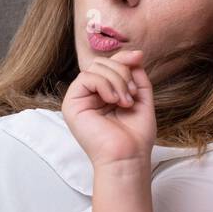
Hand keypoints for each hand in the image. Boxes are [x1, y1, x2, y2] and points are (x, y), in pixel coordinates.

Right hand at [61, 50, 156, 168]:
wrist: (128, 158)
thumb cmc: (135, 135)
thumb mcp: (141, 97)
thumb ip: (136, 74)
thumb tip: (134, 53)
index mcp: (103, 94)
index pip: (108, 64)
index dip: (123, 57)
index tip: (139, 58)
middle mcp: (89, 95)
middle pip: (101, 62)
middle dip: (122, 71)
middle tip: (132, 94)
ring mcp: (79, 99)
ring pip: (95, 67)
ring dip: (117, 80)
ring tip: (126, 102)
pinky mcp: (71, 104)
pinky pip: (87, 77)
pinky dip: (105, 84)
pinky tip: (114, 101)